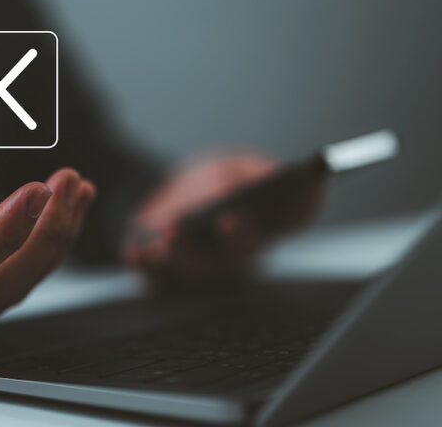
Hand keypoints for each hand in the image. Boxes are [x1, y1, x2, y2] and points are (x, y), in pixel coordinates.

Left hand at [125, 151, 323, 277]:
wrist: (160, 198)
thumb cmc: (205, 185)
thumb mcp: (229, 167)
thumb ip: (250, 172)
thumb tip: (270, 176)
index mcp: (264, 222)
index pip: (295, 216)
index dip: (305, 204)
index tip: (309, 187)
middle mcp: (238, 250)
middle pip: (245, 247)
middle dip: (238, 235)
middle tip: (229, 221)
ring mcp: (202, 267)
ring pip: (197, 267)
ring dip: (184, 252)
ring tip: (171, 232)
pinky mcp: (165, 276)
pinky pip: (154, 275)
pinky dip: (145, 263)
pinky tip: (135, 252)